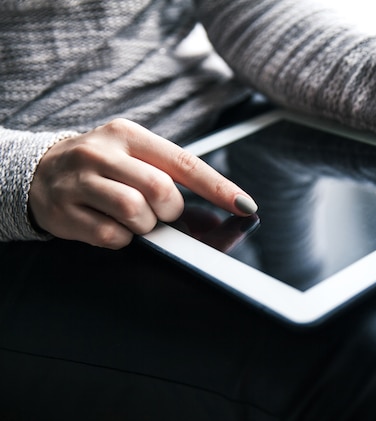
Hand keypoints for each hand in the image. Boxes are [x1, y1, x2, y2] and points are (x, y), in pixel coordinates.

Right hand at [29, 119, 257, 248]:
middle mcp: (103, 152)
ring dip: (146, 226)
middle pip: (161, 190)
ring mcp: (80, 181)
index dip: (218, 187)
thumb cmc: (103, 167)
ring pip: (135, 213)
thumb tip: (221, 217)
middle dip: (170, 210)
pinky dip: (122, 239)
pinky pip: (111, 236)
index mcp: (130, 135)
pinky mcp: (65, 212)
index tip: (245, 205)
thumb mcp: (136, 160)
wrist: (39, 173)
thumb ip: (176, 181)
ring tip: (134, 218)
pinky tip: (112, 226)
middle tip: (160, 211)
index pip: (184, 162)